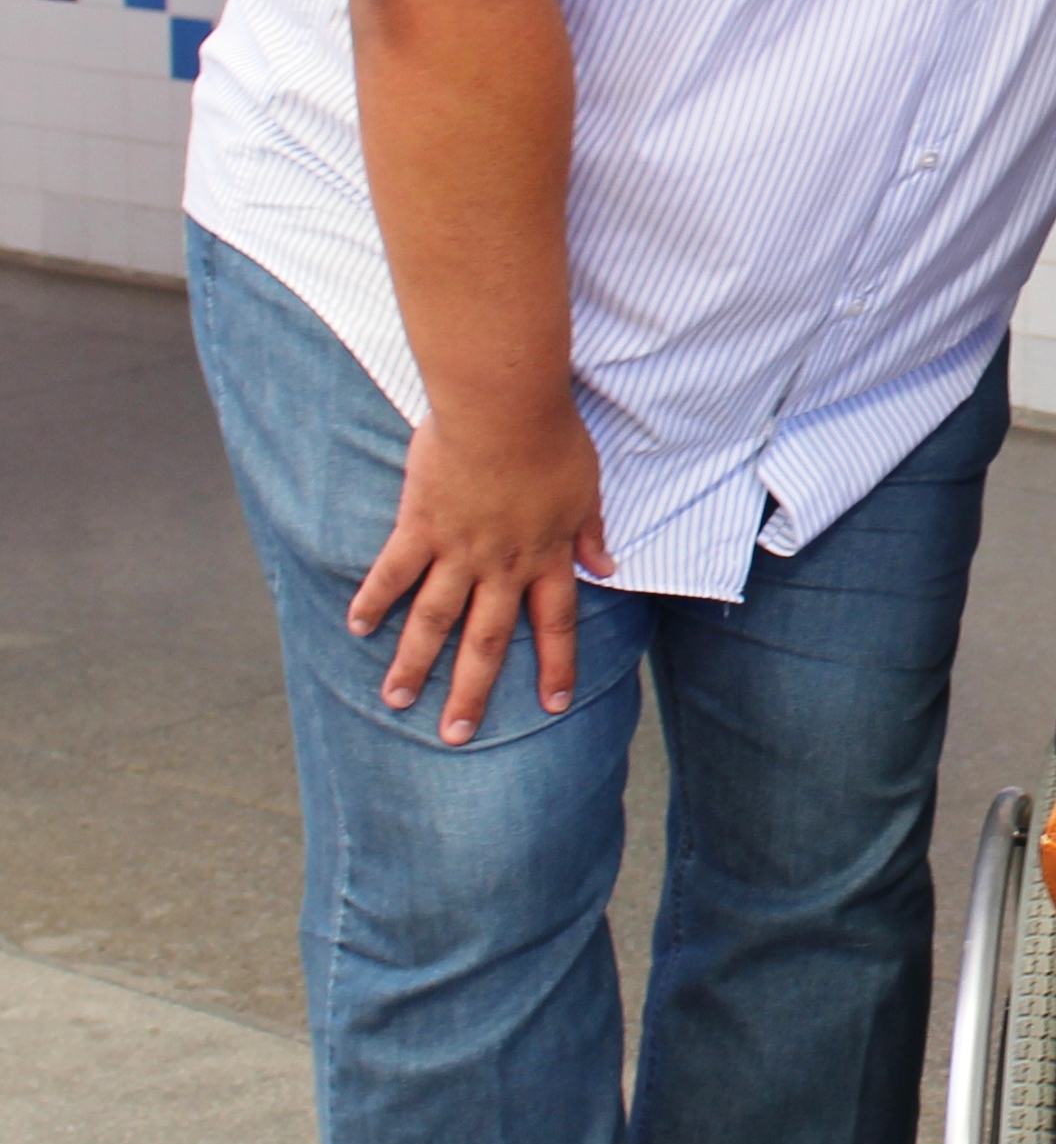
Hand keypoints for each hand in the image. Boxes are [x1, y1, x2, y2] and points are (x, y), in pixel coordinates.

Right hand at [348, 404, 615, 744]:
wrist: (506, 409)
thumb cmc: (553, 439)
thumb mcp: (588, 489)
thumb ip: (592, 533)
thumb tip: (609, 568)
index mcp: (546, 556)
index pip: (556, 624)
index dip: (557, 665)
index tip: (554, 705)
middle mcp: (501, 565)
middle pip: (487, 639)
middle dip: (472, 691)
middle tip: (456, 735)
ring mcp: (457, 550)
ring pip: (434, 618)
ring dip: (415, 662)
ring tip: (396, 700)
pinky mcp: (419, 526)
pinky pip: (393, 572)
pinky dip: (375, 599)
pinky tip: (358, 628)